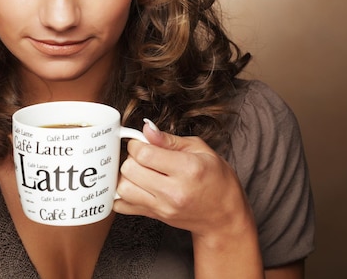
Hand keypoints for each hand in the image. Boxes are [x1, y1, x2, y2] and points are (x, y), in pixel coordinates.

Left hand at [114, 119, 255, 242]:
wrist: (225, 216)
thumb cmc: (217, 180)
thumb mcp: (200, 150)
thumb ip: (169, 139)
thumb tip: (146, 129)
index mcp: (187, 169)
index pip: (144, 154)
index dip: (137, 144)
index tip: (142, 143)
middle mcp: (174, 191)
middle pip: (129, 170)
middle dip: (131, 158)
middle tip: (142, 157)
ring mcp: (163, 207)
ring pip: (123, 189)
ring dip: (126, 176)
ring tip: (139, 171)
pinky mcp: (155, 217)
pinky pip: (123, 207)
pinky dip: (122, 195)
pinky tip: (134, 186)